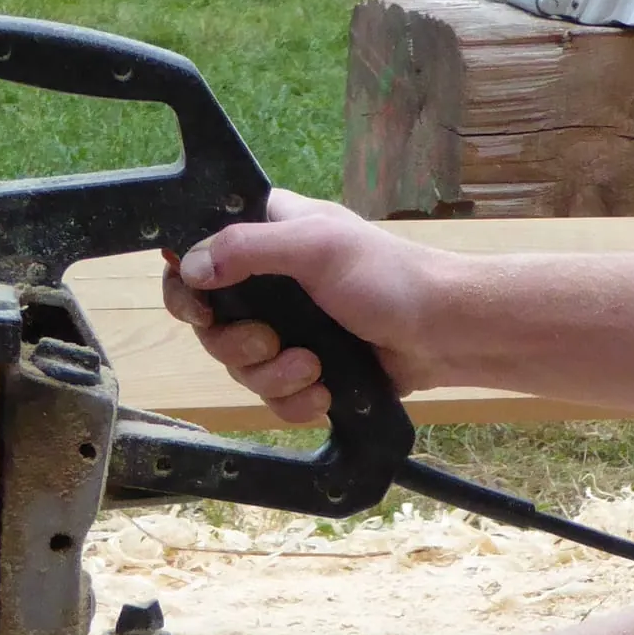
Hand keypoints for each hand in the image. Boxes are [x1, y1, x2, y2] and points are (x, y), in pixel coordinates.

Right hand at [163, 192, 453, 423]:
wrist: (443, 334)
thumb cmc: (388, 277)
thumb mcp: (316, 247)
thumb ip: (247, 249)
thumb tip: (189, 268)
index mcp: (268, 235)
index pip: (199, 256)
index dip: (190, 289)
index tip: (203, 312)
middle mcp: (270, 282)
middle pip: (213, 325)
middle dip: (239, 345)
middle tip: (272, 342)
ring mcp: (288, 328)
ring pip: (241, 366)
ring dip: (274, 376)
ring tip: (313, 370)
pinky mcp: (307, 369)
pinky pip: (273, 395)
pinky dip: (295, 400)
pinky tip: (323, 394)